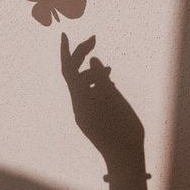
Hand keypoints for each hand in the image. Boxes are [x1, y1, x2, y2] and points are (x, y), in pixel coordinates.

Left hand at [61, 33, 144, 169]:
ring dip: (95, 71)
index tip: (65, 35)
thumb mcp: (114, 101)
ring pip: (86, 81)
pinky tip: (109, 76)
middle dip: (82, 54)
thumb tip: (94, 60)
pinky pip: (94, 90)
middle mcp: (81, 102)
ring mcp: (88, 107)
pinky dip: (100, 80)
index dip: (68, 52)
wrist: (124, 155)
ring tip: (109, 70)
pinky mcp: (96, 111)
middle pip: (75, 72)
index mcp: (82, 101)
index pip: (69, 71)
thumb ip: (103, 80)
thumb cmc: (120, 131)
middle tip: (93, 39)